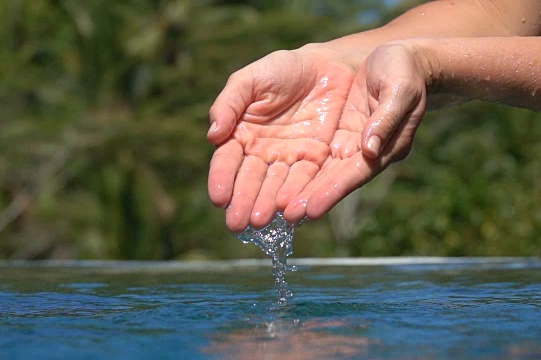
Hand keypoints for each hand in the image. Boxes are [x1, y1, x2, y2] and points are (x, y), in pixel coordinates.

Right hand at [207, 46, 356, 231]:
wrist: (327, 65)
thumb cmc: (283, 70)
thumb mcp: (250, 80)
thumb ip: (229, 103)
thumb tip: (212, 134)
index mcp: (242, 135)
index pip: (227, 161)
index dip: (222, 179)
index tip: (218, 198)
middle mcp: (264, 154)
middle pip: (251, 181)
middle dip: (244, 202)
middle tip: (238, 223)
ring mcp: (291, 159)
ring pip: (277, 186)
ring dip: (268, 205)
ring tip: (262, 220)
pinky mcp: (318, 160)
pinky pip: (308, 180)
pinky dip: (299, 195)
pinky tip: (291, 210)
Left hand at [283, 42, 429, 222]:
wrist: (397, 59)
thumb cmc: (403, 71)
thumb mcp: (400, 89)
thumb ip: (386, 119)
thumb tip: (369, 149)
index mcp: (386, 145)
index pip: (356, 174)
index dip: (333, 192)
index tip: (311, 210)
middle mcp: (365, 152)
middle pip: (332, 180)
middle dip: (308, 199)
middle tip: (283, 218)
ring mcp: (348, 145)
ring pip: (318, 172)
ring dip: (297, 190)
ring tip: (271, 210)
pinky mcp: (334, 135)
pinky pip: (311, 155)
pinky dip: (294, 169)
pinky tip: (275, 182)